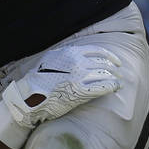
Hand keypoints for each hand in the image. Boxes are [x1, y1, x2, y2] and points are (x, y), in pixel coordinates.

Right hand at [1, 45, 122, 127]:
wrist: (28, 97)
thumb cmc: (38, 80)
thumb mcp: (50, 60)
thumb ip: (66, 56)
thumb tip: (80, 56)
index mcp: (70, 52)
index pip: (97, 51)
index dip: (110, 56)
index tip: (116, 62)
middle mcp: (77, 62)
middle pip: (103, 63)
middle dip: (114, 70)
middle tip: (120, 75)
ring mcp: (79, 76)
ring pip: (105, 74)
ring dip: (115, 79)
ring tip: (119, 83)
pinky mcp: (80, 91)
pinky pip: (102, 87)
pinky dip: (112, 86)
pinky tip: (116, 88)